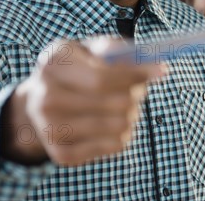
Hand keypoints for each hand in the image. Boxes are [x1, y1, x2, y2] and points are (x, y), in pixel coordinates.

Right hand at [0, 37, 166, 165]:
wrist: (40, 102)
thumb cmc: (77, 68)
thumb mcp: (91, 48)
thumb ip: (118, 49)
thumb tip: (150, 59)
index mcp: (52, 63)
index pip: (102, 78)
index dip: (137, 75)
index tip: (164, 71)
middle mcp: (45, 98)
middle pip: (115, 104)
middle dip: (137, 94)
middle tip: (140, 90)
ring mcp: (51, 129)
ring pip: (119, 126)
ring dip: (132, 114)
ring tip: (124, 105)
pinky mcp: (62, 155)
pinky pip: (115, 146)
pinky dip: (123, 133)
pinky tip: (111, 122)